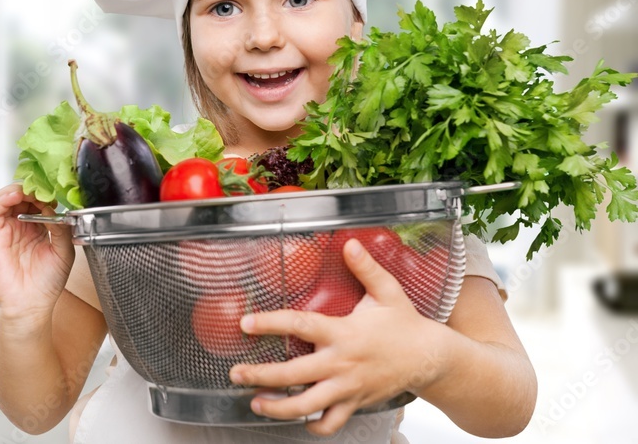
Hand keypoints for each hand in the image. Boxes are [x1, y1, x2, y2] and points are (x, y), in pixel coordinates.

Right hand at [0, 183, 74, 327]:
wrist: (31, 305)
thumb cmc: (47, 283)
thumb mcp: (64, 251)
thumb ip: (61, 228)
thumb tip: (53, 206)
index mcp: (38, 227)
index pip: (38, 199)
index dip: (46, 191)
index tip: (56, 188)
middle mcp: (21, 225)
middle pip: (22, 194)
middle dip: (33, 186)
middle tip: (44, 185)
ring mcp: (7, 229)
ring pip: (6, 197)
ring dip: (19, 188)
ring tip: (31, 190)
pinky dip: (4, 198)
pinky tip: (17, 195)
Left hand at [229, 238, 448, 436]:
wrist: (431, 358)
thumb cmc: (405, 324)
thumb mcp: (387, 291)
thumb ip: (366, 268)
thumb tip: (350, 243)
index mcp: (343, 333)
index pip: (300, 325)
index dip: (270, 324)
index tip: (245, 323)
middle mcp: (341, 363)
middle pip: (293, 375)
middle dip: (261, 376)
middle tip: (237, 374)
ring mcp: (347, 388)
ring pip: (307, 407)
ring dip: (277, 408)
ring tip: (255, 403)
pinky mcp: (355, 404)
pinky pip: (331, 424)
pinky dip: (313, 426)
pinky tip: (297, 420)